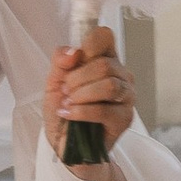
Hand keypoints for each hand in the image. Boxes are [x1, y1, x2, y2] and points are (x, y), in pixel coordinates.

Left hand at [45, 23, 134, 163]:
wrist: (64, 143)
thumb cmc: (63, 109)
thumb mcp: (54, 82)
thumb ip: (60, 62)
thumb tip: (73, 52)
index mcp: (105, 60)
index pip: (105, 37)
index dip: (89, 45)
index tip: (74, 61)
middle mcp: (121, 75)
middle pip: (105, 64)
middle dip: (78, 79)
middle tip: (66, 92)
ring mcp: (126, 97)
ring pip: (109, 85)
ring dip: (81, 95)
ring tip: (68, 103)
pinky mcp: (124, 119)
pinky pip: (104, 110)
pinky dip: (81, 112)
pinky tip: (69, 114)